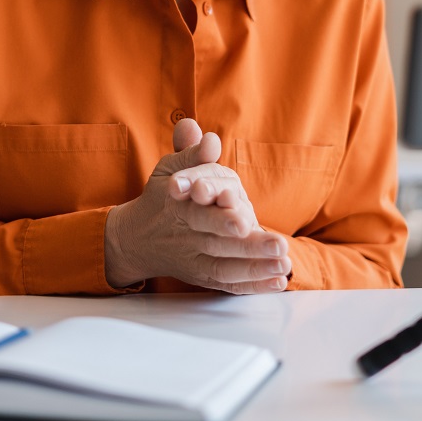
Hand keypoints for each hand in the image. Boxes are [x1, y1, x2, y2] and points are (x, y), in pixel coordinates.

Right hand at [104, 118, 290, 292]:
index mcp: (179, 206)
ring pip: (225, 267)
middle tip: (277, 244)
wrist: (137, 238)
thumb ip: (190, 153)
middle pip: (217, 242)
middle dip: (248, 245)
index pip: (198, 210)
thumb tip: (203, 135)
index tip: (241, 214)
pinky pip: (228, 284)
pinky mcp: (203, 276)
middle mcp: (187, 235)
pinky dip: (253, 285)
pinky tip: (277, 281)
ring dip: (256, 267)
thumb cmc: (163, 197)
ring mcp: (195, 258)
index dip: (220, 212)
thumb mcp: (170, 169)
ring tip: (284, 262)